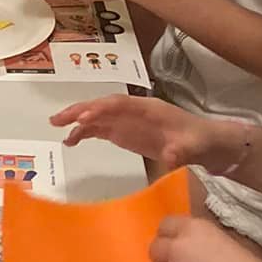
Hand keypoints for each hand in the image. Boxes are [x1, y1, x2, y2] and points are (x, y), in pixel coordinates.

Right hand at [50, 94, 226, 170]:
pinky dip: (84, 133)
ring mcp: (127, 121)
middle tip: (58, 119)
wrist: (204, 144)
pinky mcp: (124, 133)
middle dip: (80, 110)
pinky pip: (99, 129)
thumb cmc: (199, 141)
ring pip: (97, 116)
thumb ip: (180, 151)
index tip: (84, 118)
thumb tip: (171, 157)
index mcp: (148, 109)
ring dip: (76, 120)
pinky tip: (71, 142)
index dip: (101, 109)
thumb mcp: (193, 147)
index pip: (120, 104)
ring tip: (56, 128)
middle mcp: (133, 111)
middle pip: (102, 106)